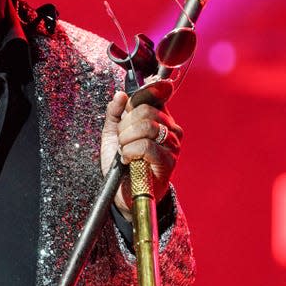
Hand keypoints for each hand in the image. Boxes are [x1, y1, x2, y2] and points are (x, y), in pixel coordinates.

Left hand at [100, 91, 182, 220]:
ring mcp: (172, 145)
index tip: (127, 109)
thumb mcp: (113, 133)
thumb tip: (120, 95)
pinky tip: (128, 159)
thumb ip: (115, 112)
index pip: (156, 93)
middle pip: (146, 110)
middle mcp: (171, 129)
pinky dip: (130, 151)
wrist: (123, 191)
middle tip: (121, 139)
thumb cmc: (123, 162)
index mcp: (160, 118)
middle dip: (125, 125)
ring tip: (124, 150)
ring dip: (126, 139)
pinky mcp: (168, 162)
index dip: (138, 96)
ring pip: (147, 126)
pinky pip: (146, 146)